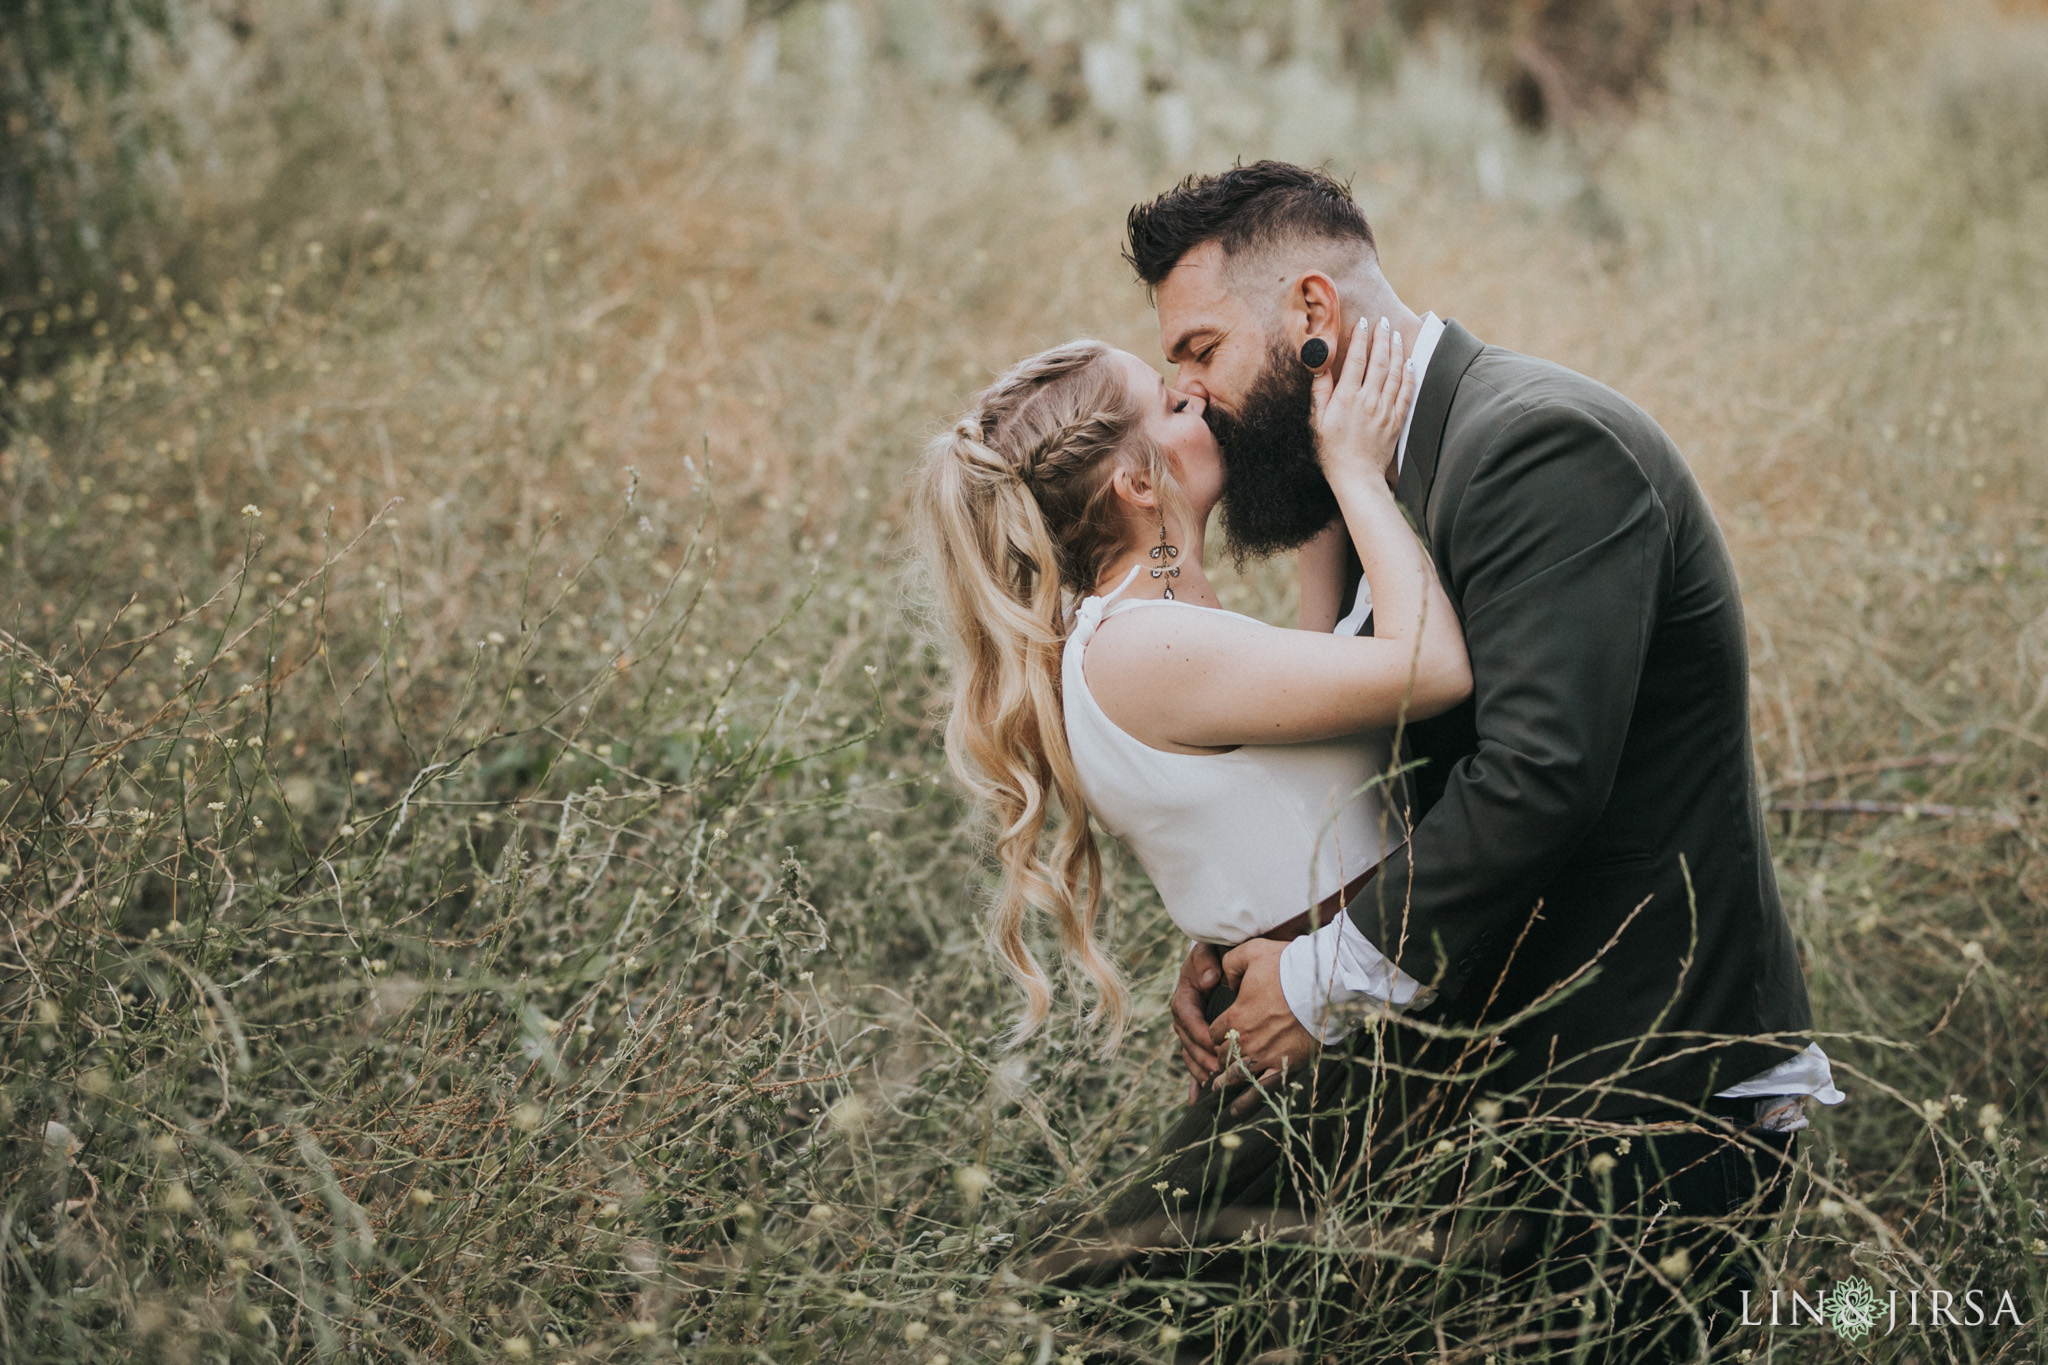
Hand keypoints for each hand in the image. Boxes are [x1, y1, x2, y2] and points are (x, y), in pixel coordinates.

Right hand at [1172, 942, 1223, 1100]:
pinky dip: (1195, 1080)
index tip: (1214, 1044)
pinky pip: (1196, 1060)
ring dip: (1199, 1070)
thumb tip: (1210, 980)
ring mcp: (1192, 1029)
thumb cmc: (1218, 952)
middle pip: (1186, 1040)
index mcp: (1185, 995)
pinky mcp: (1201, 1039)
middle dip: (1201, 1057)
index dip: (1198, 1031)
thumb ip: (1206, 961)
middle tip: (1218, 1071)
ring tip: (1213, 1085)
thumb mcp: (1209, 950)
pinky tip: (1198, 1099)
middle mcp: (1185, 1015)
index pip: (1186, 1015)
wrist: (1225, 958)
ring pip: (1190, 1053)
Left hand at [1208, 938, 1321, 1114]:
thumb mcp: (1251, 952)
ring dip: (1225, 1084)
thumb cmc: (1288, 965)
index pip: (1213, 1034)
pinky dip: (1247, 1101)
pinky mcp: (1287, 1066)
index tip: (1217, 1036)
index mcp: (1236, 1016)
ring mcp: (1267, 1056)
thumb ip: (1230, 964)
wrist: (1325, 983)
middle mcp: (1248, 1041)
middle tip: (1215, 1064)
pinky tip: (1236, 1111)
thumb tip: (1223, 979)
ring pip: (1237, 1077)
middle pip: (1223, 1057)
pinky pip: (1262, 1090)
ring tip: (1216, 1092)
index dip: (1213, 1036)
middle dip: (1218, 1059)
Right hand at [1311, 317, 1416, 485]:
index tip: (1362, 322)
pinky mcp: (1396, 420)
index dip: (1360, 339)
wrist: (1356, 476)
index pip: (1356, 360)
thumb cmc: (1331, 451)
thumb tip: (1321, 367)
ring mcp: (1385, 410)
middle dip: (1382, 338)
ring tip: (1396, 334)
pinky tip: (1409, 362)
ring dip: (1396, 351)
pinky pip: (1406, 392)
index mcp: (1347, 398)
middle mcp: (1369, 400)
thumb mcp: (1318, 421)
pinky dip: (1409, 374)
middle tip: (1384, 321)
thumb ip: (1321, 392)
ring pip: (1395, 373)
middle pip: (1379, 361)